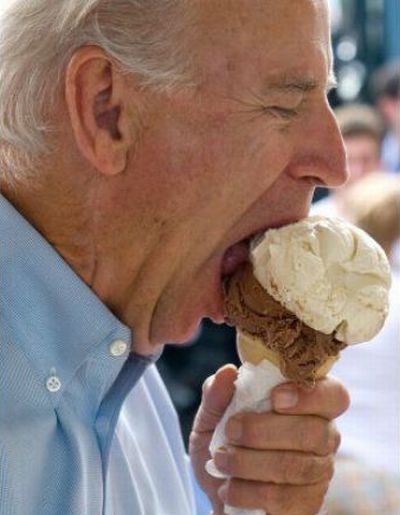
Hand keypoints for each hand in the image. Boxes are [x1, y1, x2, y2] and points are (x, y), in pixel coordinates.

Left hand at [189, 366, 349, 514]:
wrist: (218, 488)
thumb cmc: (225, 442)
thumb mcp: (213, 415)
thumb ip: (218, 394)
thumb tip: (227, 371)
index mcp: (308, 403)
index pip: (333, 394)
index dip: (310, 395)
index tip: (275, 398)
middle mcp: (323, 436)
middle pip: (314, 432)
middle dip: (264, 431)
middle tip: (231, 431)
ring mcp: (319, 473)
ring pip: (296, 466)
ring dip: (250, 462)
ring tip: (221, 460)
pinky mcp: (308, 505)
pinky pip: (284, 499)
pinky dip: (248, 491)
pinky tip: (229, 487)